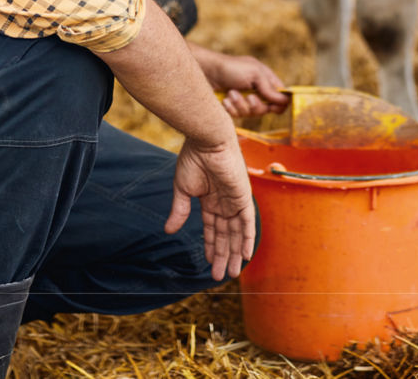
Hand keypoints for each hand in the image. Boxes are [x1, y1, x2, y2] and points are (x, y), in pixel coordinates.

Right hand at [163, 138, 255, 280]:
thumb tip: (168, 231)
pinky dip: (247, 239)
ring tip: (230, 273)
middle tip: (219, 276)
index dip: (210, 246)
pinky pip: (248, 223)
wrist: (207, 142)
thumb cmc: (193, 159)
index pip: (211, 229)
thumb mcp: (182, 189)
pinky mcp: (244, 198)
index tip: (208, 263)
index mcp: (209, 200)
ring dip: (233, 253)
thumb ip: (179, 210)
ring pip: (236, 233)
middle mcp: (224, 203)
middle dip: (222, 255)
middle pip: (225, 235)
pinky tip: (244, 255)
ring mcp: (235, 201)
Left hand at [191, 47, 289, 117]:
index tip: (273, 107)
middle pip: (266, 110)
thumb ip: (269, 87)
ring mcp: (244, 100)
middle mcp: (257, 91)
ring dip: (240, 104)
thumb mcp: (254, 73)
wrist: (205, 71)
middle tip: (248, 97)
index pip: (281, 97)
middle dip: (255, 105)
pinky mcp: (232, 107)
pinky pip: (237, 115)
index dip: (279, 104)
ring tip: (230, 93)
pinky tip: (224, 99)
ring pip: (251, 114)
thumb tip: (284, 100)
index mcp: (265, 80)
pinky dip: (230, 108)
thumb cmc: (230, 68)